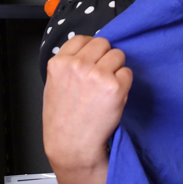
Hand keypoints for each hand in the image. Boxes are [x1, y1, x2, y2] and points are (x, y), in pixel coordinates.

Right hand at [43, 35, 131, 170]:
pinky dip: (125, 83)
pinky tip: (113, 96)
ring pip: (118, 55)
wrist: (72, 144)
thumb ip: (69, 65)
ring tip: (106, 87)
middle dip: (105, 57)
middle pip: (104, 43)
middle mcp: (78, 65)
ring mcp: (97, 75)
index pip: (83, 39)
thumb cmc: (63, 120)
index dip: (91, 49)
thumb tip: (88, 52)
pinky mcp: (115, 86)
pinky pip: (128, 72)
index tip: (93, 60)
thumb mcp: (54, 85)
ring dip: (116, 68)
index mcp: (59, 63)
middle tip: (101, 75)